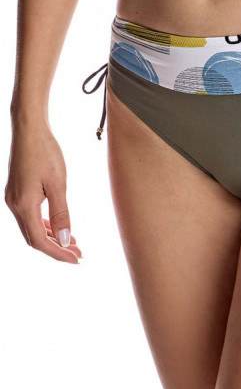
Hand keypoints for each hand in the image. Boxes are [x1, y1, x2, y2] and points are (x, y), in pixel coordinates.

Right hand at [4, 123, 82, 263]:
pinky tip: (59, 226)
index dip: (59, 253)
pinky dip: (45, 225)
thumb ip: (61, 214)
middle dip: (57, 248)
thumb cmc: (46, 153)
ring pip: (31, 228)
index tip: (77, 259)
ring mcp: (14, 198)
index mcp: (24, 206)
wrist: (29, 129)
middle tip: (79, 253)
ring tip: (74, 243)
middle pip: (34, 238)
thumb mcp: (58, 184)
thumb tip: (66, 240)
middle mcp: (15, 205)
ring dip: (52, 237)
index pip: (41, 241)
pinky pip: (30, 217)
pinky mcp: (17, 192)